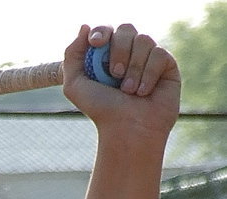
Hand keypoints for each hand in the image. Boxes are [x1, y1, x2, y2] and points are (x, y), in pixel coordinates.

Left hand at [63, 24, 180, 140]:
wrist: (127, 130)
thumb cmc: (102, 111)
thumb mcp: (75, 85)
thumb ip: (72, 55)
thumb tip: (84, 27)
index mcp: (108, 54)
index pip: (107, 30)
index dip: (102, 31)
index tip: (95, 43)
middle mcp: (130, 53)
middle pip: (127, 29)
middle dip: (118, 50)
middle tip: (114, 75)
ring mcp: (149, 58)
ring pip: (144, 40)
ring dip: (133, 67)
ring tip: (129, 91)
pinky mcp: (167, 65)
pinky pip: (159, 54)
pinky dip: (148, 74)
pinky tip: (144, 93)